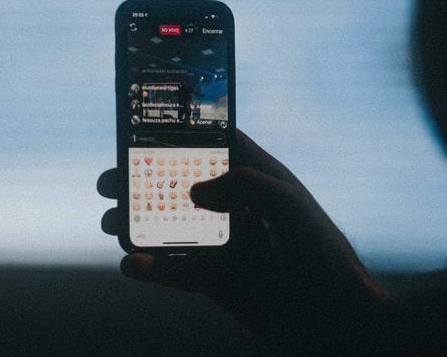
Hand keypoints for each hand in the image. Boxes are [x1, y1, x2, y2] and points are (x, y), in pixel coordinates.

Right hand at [98, 131, 389, 349]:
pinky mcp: (216, 282)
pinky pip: (175, 272)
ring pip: (170, 229)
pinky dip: (150, 269)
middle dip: (142, 182)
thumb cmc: (323, 257)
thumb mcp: (289, 208)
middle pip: (180, 186)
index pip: (215, 146)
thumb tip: (195, 191)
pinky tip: (131, 264)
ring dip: (137, 225)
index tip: (142, 127)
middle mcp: (237, 209)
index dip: (181, 135)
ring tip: (110, 222)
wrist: (336, 321)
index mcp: (259, 180)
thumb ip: (245, 186)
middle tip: (110, 181)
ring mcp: (224, 246)